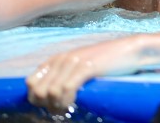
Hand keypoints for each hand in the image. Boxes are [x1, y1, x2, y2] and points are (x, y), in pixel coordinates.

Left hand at [26, 36, 140, 112]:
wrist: (129, 51)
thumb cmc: (105, 63)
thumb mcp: (78, 68)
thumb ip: (62, 76)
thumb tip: (47, 98)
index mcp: (56, 59)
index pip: (31, 83)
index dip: (37, 99)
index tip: (51, 105)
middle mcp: (61, 59)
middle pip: (38, 90)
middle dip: (46, 105)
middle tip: (61, 109)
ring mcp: (73, 62)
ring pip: (50, 92)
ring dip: (58, 105)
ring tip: (69, 107)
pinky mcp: (86, 67)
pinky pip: (66, 89)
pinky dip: (67, 101)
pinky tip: (75, 103)